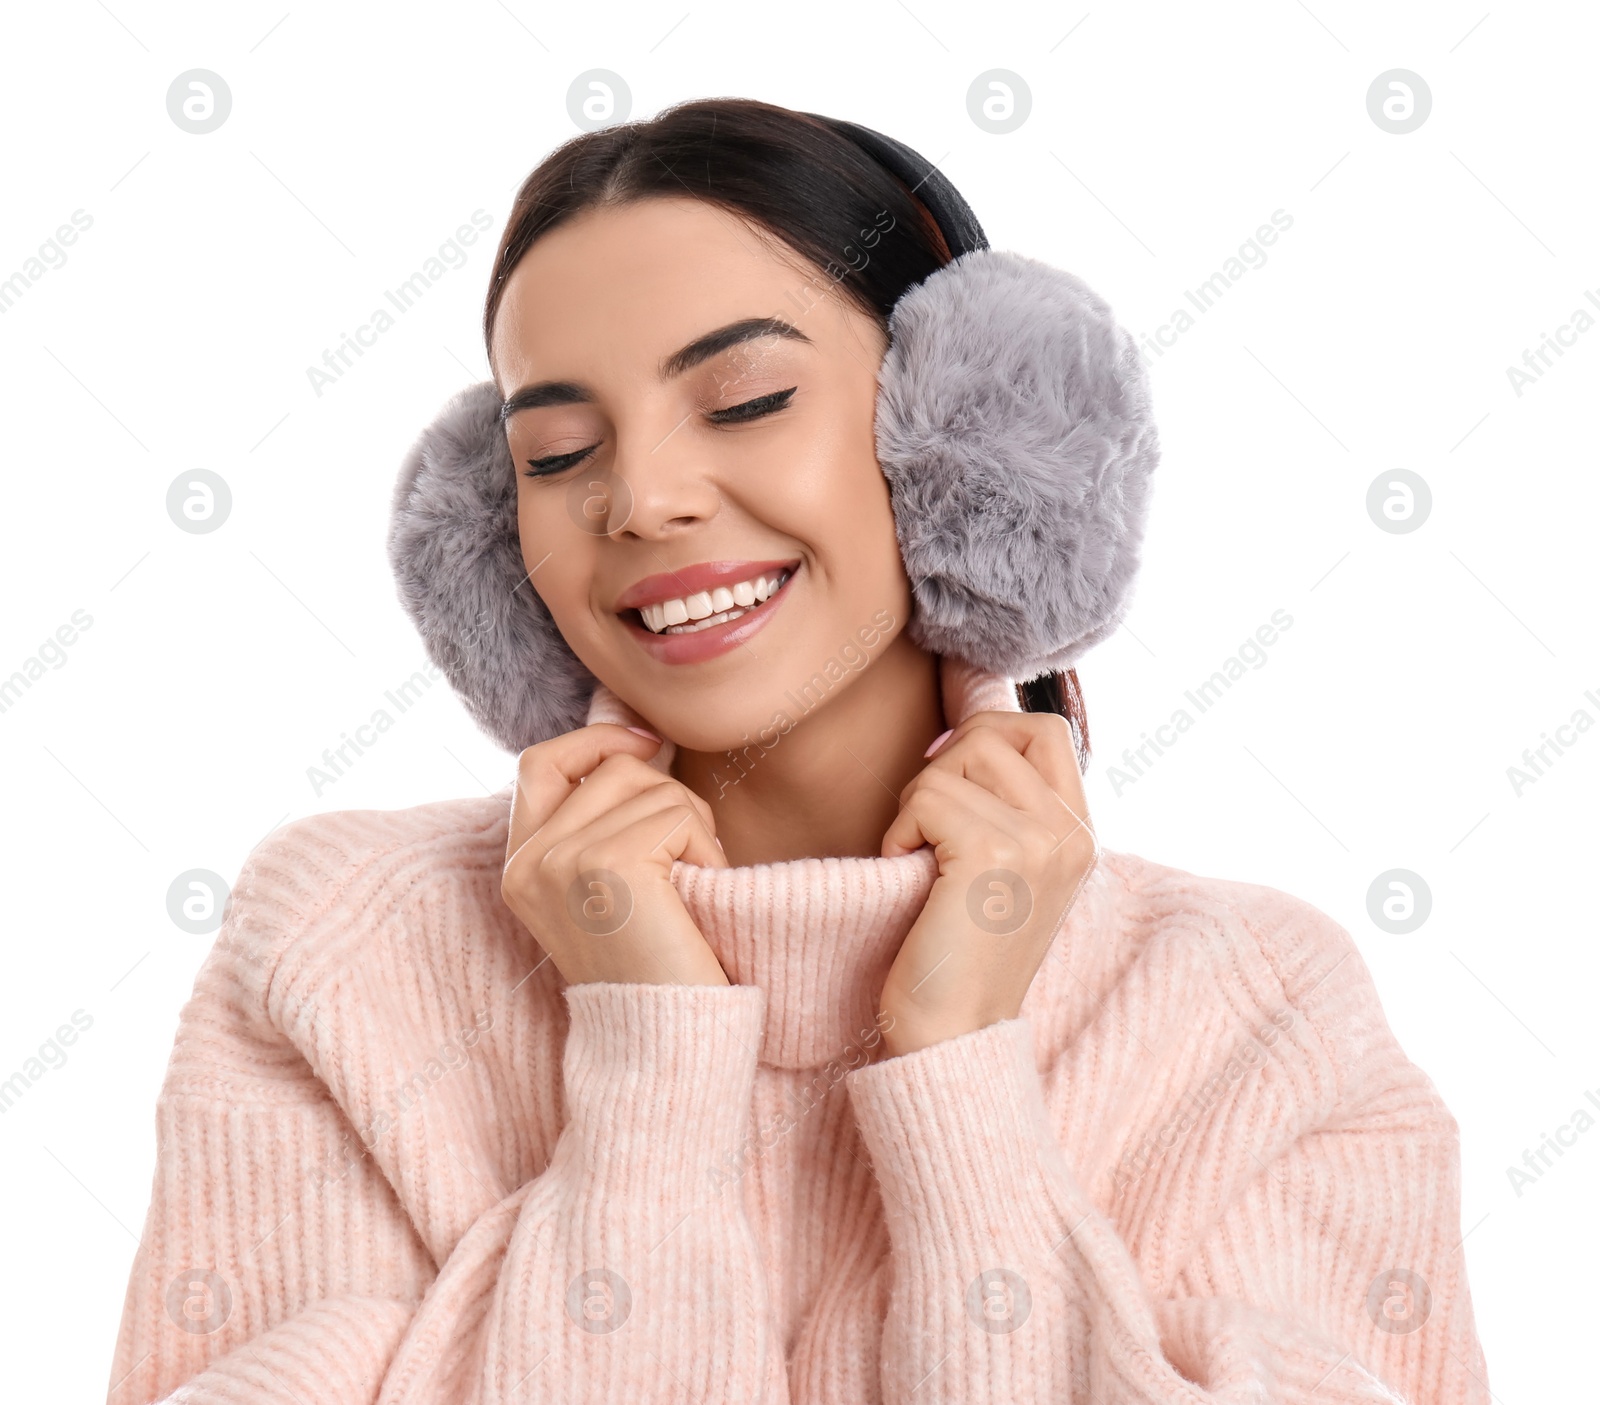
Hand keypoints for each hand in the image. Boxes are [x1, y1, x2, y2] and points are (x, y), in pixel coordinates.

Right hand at [501, 723, 731, 986]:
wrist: (668, 1039)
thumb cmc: (657, 961)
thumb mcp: (609, 883)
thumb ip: (602, 820)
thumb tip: (635, 739)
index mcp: (520, 867)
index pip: (540, 764)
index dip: (594, 741)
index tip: (648, 746)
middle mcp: (529, 862)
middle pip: (611, 768)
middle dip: (666, 797)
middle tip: (687, 859)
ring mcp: (561, 861)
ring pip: (649, 784)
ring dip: (691, 825)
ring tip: (691, 883)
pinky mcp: (607, 864)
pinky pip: (677, 813)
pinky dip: (706, 848)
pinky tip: (699, 897)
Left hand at [876, 712, 1099, 1056]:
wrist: (954, 1037)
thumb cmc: (958, 954)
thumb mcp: (1004, 871)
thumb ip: (1005, 807)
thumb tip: (962, 735)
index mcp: (1079, 835)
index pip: (1046, 729)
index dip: (988, 733)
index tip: (950, 780)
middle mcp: (1072, 834)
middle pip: (999, 732)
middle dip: (947, 763)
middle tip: (928, 823)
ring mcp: (1040, 843)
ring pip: (958, 760)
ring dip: (918, 801)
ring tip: (920, 855)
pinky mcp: (996, 855)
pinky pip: (928, 797)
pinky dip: (901, 831)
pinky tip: (907, 872)